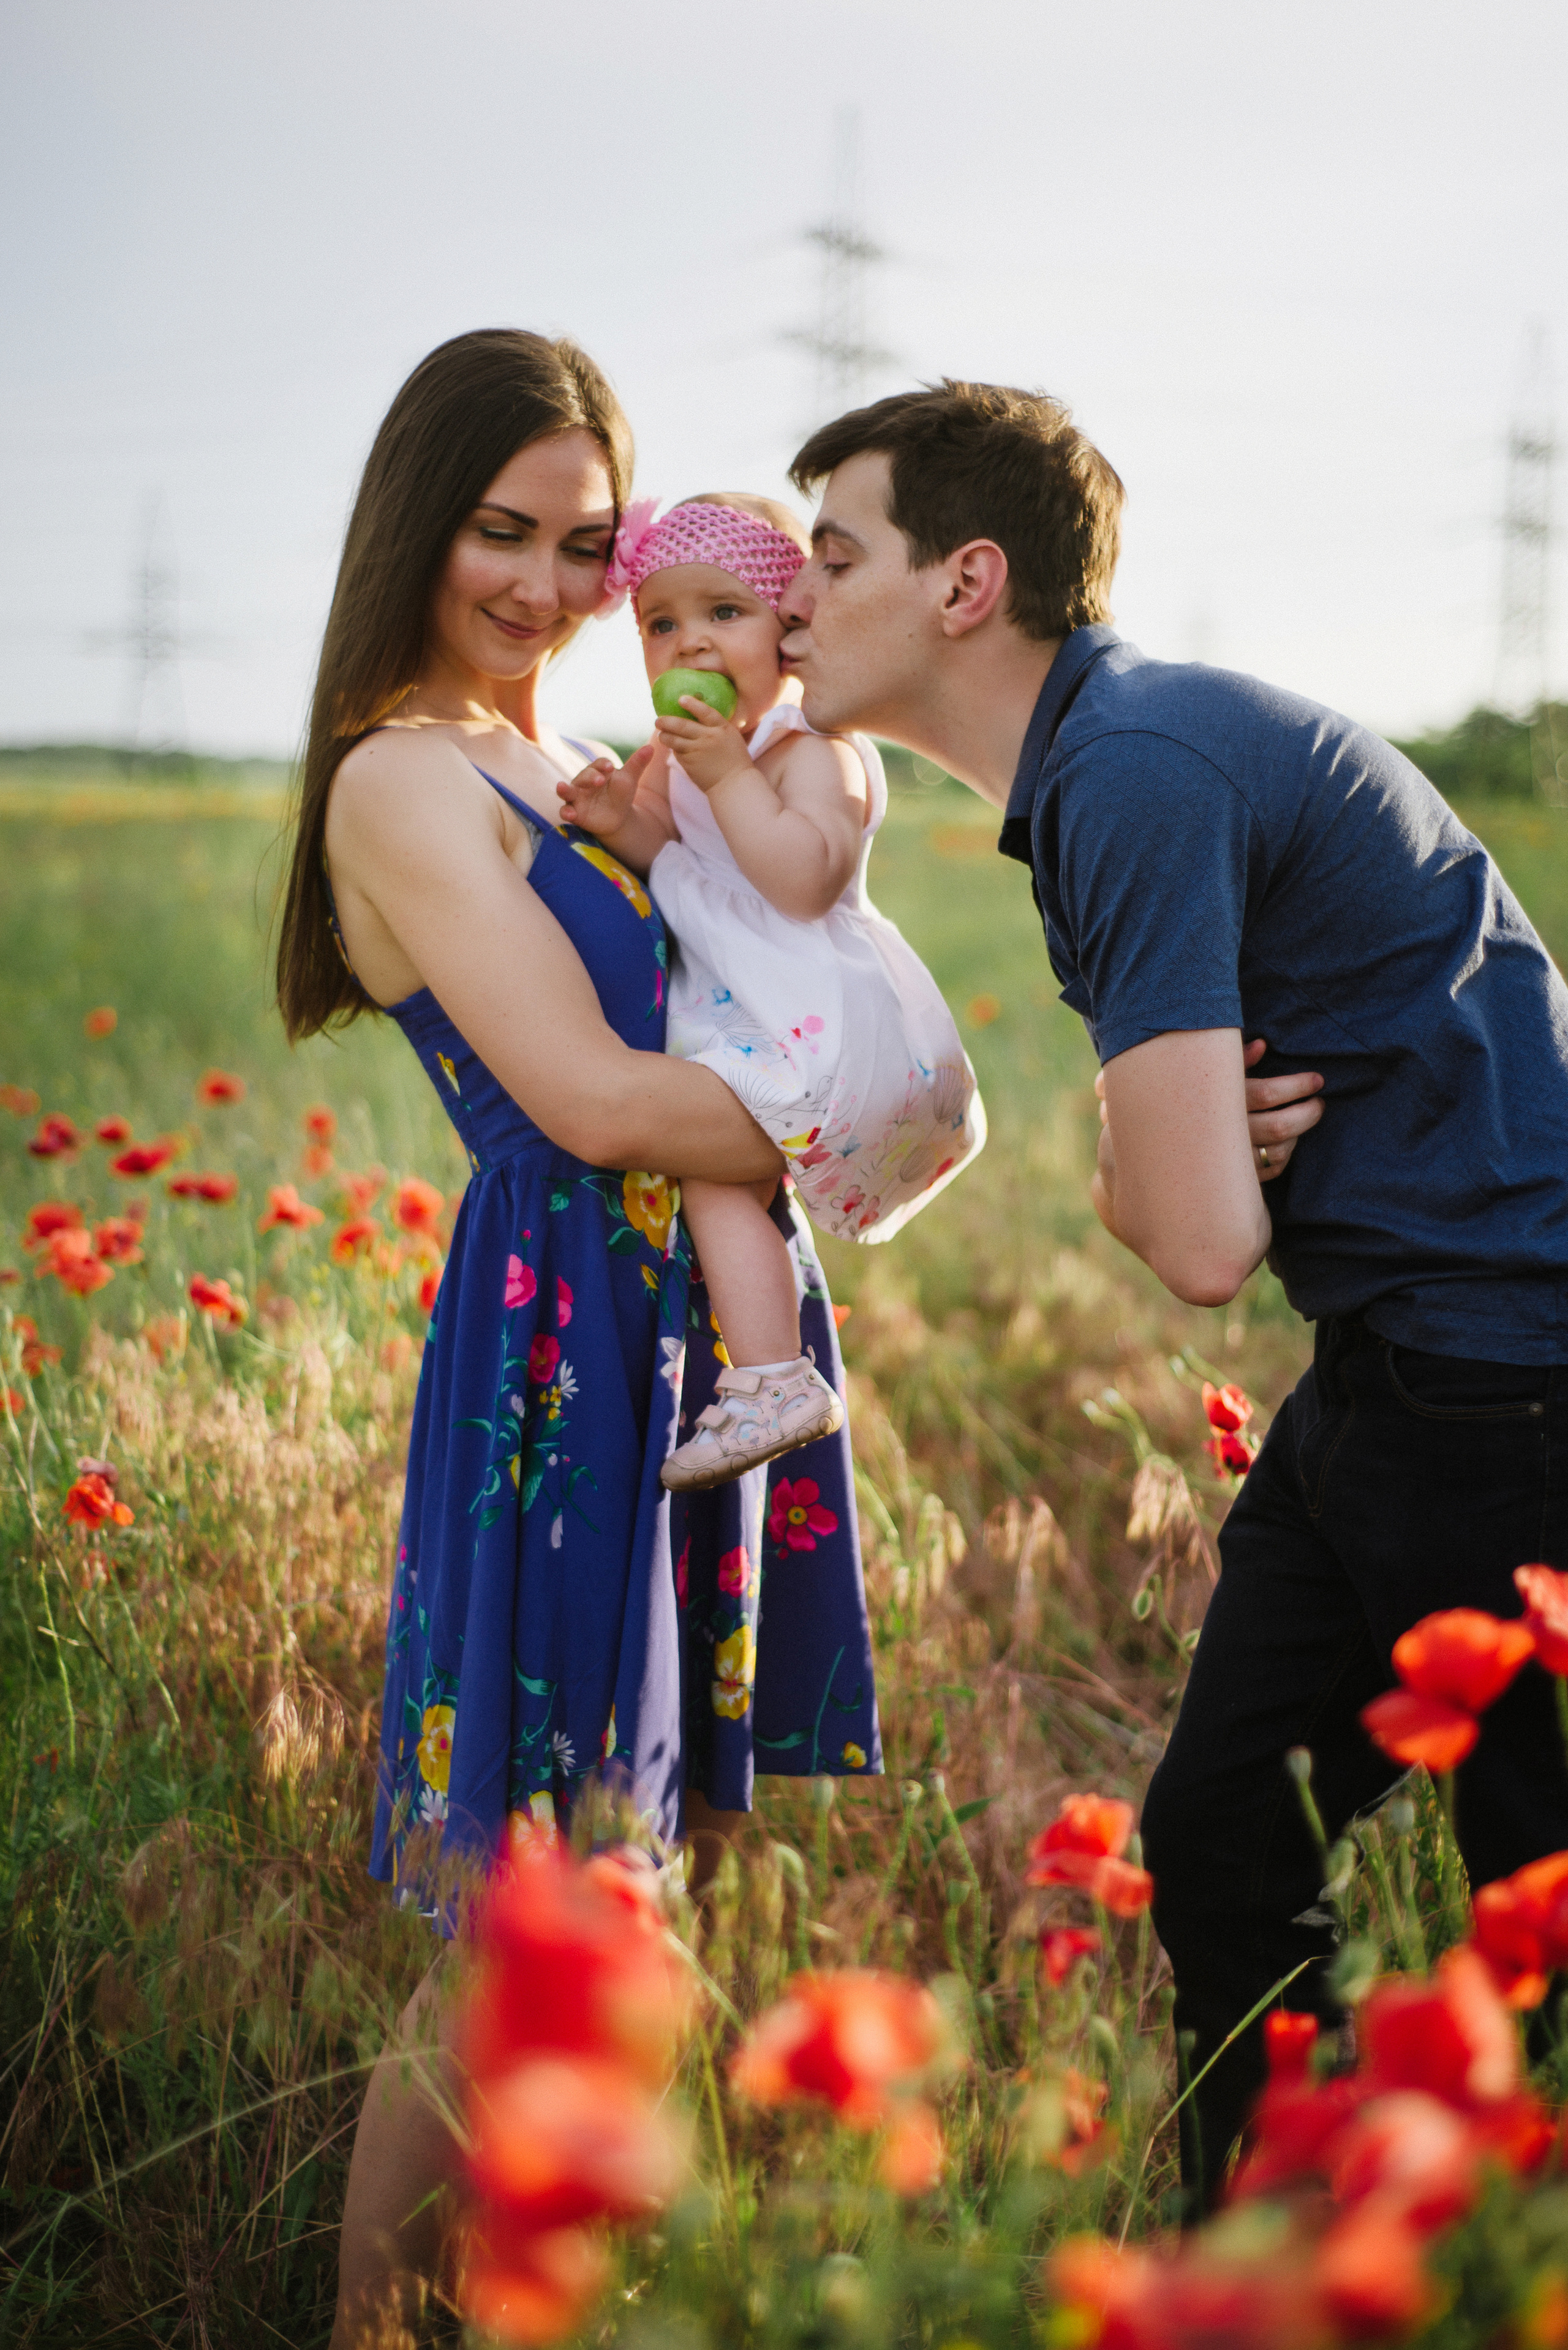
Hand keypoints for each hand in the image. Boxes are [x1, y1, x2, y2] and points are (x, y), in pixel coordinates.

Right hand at [556, 744, 652, 837]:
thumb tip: (651, 748)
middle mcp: (584, 782)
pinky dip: (566, 811)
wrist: (616, 818)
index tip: (611, 767)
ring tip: (560, 787)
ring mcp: (577, 797)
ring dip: (564, 789)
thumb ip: (637, 764)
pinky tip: (569, 814)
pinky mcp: (574, 812)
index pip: (599, 764)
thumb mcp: (629, 780)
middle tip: (600, 780)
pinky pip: (565, 810)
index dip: (603, 765)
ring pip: (567, 790)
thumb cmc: (620, 795)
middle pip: (583, 776)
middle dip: (590, 777)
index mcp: (598, 771)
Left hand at [653, 692, 752, 794]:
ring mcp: (698, 751)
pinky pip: (678, 752)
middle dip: (667, 721)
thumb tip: (698, 714)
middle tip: (658, 720)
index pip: (706, 712)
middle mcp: (709, 738)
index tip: (681, 699)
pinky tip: (672, 747)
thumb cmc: (734, 760)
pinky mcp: (690, 763)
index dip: (693, 704)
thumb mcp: (731, 738)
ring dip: (664, 736)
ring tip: (661, 734)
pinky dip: (674, 748)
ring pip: (674, 740)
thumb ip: (717, 727)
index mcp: (722, 729)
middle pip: (682, 725)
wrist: (734, 785)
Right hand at [1092, 1037, 1323, 1187]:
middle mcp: (1222, 1134)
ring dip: (1298, 1136)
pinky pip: (1267, 1172)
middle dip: (1308, 1112)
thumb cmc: (1166, 1099)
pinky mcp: (1227, 1181)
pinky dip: (1283, 1158)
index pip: (1269, 1093)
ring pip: (1278, 1152)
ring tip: (1306, 1118)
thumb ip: (1229, 1061)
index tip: (1316, 1080)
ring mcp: (1225, 1162)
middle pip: (1280, 1126)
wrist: (1137, 1149)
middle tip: (1320, 1101)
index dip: (1298, 1086)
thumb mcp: (1191, 1072)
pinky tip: (1286, 1146)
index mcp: (1215, 1102)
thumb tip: (1262, 1046)